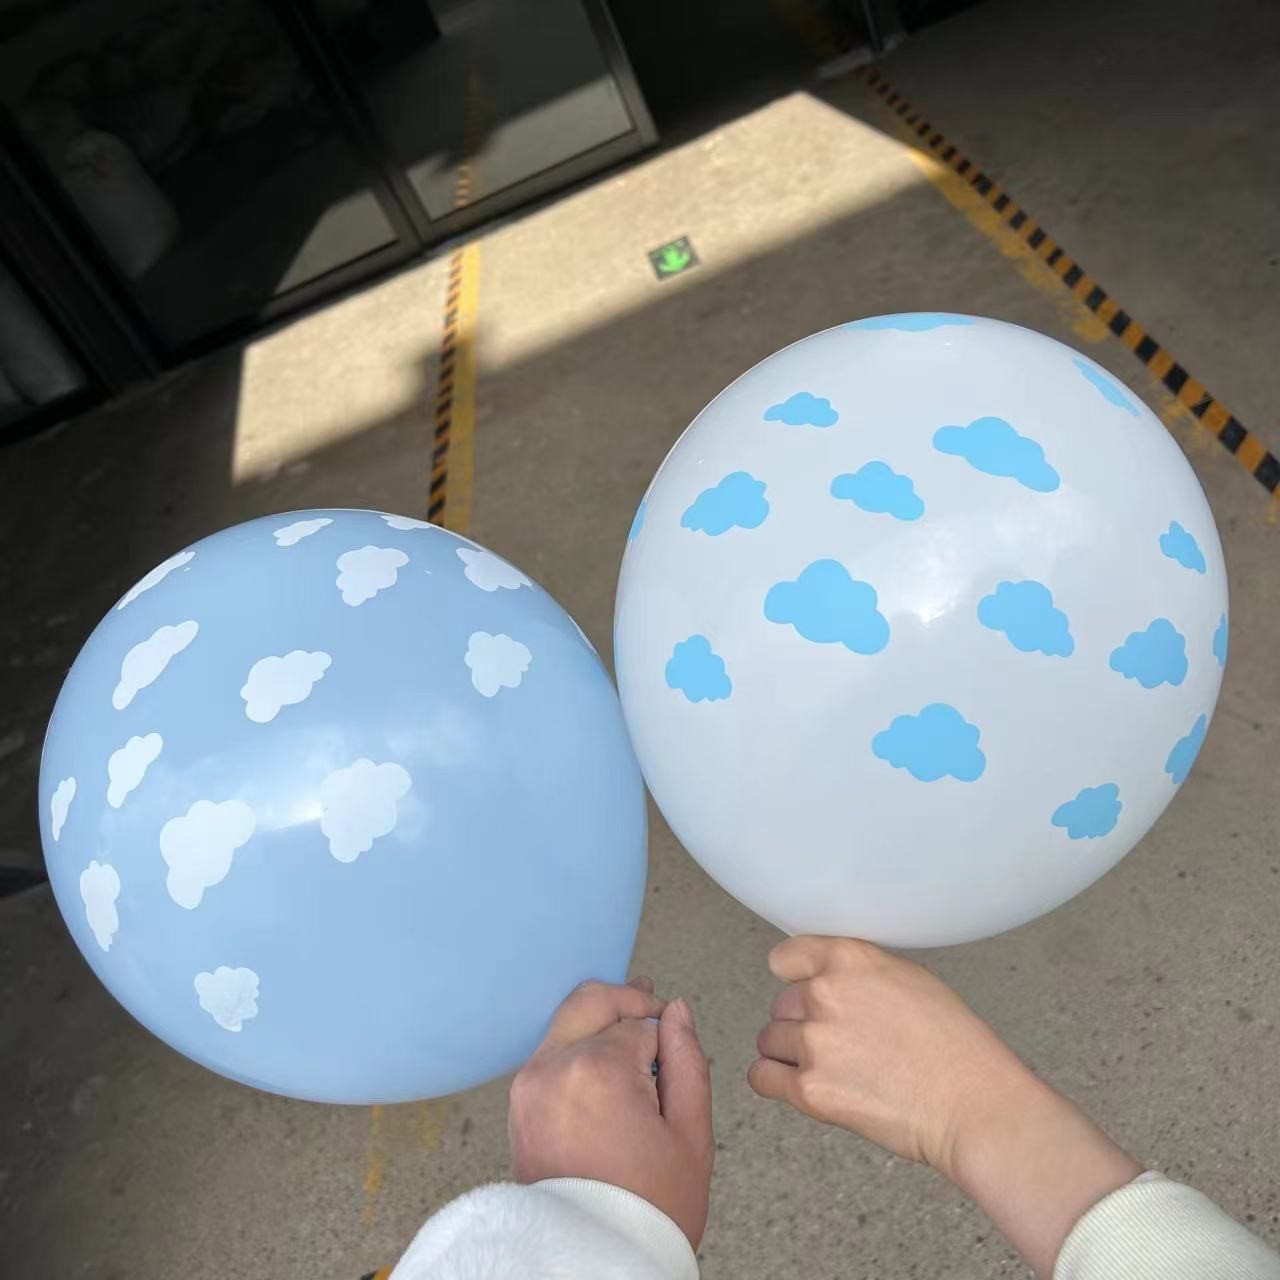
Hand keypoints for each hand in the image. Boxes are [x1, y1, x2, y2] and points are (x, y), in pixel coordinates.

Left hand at [509, 977, 714, 1247]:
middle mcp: (554, 1067)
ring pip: (568, 1024)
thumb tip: (678, 1011)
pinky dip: (579, 1052)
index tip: (676, 1048)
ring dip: (601, 1026)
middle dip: (627, 1001)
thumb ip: (688, 1060)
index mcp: (598, 1071)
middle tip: (656, 1016)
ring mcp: (529, 1085)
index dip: (665, 1031)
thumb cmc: (649, 1209)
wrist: (594, 1263)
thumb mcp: (691, 1135)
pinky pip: (551, 1055)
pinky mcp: (519, 1105)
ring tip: (635, 1046)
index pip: (640, 1022)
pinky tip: (606, 1072)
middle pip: (592, 1001)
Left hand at [748, 935, 1027, 1173]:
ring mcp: (814, 1042)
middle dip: (804, 1021)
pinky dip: (777, 1081)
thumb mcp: (908, 977)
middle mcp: (824, 994)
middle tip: (841, 1041)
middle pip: (781, 1003)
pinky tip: (804, 1085)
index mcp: (848, 959)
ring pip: (770, 1039)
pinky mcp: (809, 1089)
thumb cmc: (955, 1045)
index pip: (785, 957)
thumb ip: (858, 970)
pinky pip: (762, 1076)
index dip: (797, 977)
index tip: (807, 990)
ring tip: (833, 1067)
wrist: (972, 1104)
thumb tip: (828, 975)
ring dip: (792, 1053)